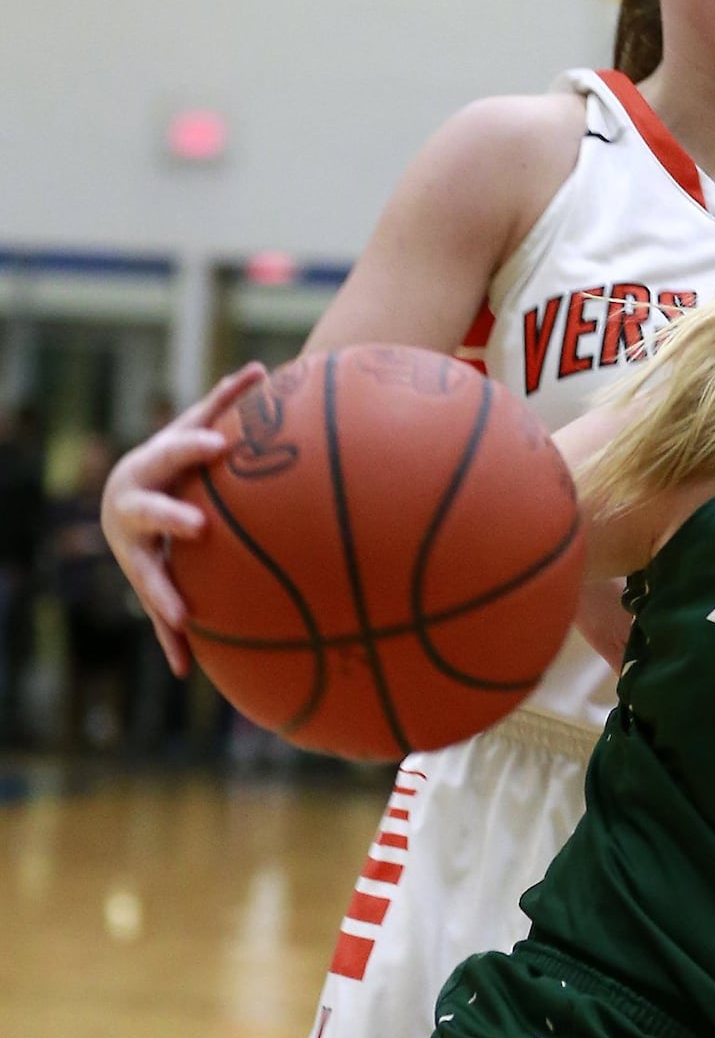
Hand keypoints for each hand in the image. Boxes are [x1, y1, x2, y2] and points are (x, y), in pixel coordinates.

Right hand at [100, 364, 265, 673]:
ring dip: (162, 593)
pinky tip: (187, 669)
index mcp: (150, 468)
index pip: (172, 452)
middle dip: (170, 519)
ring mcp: (134, 550)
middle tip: (199, 526)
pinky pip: (158, 615)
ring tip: (184, 614)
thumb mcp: (194, 429)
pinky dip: (171, 641)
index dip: (193, 448)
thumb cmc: (176, 461)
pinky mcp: (146, 582)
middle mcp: (133, 510)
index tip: (221, 447)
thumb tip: (262, 368)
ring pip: (146, 573)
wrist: (128, 499)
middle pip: (147, 513)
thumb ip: (225, 403)